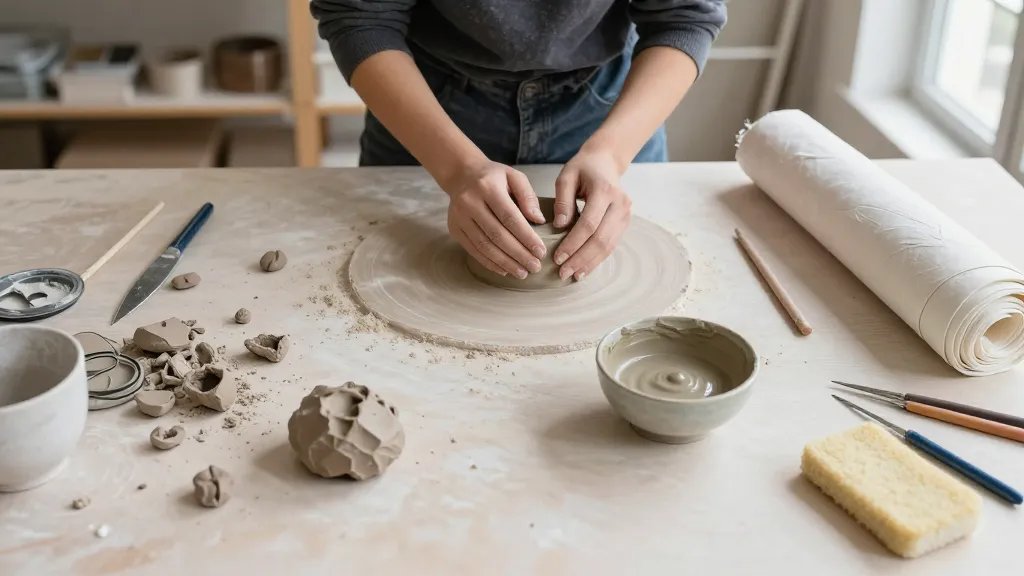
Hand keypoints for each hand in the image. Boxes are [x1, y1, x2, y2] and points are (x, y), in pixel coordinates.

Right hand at [443, 159, 546, 277]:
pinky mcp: (454, 229)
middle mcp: (470, 202)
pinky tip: (504, 270)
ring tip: (522, 272)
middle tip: (535, 267)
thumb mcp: (514, 177)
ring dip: (505, 262)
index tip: (540, 251)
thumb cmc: (494, 177)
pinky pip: (473, 250)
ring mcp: (459, 217)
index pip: (509, 217)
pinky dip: (490, 263)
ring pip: (484, 246)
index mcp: (487, 187)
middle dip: (518, 254)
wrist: (462, 175)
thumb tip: (539, 220)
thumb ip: (528, 197)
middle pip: (497, 235)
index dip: (526, 237)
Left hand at [552, 148, 631, 280]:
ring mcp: (626, 214)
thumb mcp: (566, 176)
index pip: (589, 224)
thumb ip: (562, 200)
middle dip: (581, 259)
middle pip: (601, 239)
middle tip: (563, 273)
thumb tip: (559, 225)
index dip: (573, 243)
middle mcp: (620, 204)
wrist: (606, 162)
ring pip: (609, 245)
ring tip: (573, 276)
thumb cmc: (583, 168)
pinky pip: (612, 245)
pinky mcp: (625, 222)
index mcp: (604, 191)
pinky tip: (584, 269)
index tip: (557, 257)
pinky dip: (597, 259)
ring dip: (590, 263)